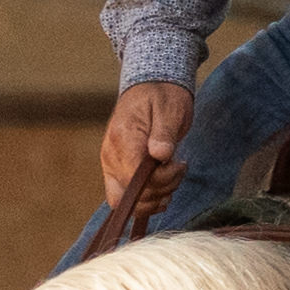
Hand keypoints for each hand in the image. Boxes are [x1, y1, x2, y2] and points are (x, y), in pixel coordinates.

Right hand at [100, 82, 189, 215]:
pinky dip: (148, 200)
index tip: (179, 164)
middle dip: (160, 190)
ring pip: (128, 202)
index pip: (134, 177)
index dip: (160, 179)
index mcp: (122, 138)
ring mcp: (111, 165)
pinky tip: (164, 186)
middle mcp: (110, 155)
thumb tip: (161, 155)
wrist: (150, 87)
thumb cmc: (162, 96)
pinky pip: (126, 198)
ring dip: (157, 197)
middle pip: (130, 195)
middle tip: (179, 168)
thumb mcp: (169, 108)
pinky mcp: (116, 171)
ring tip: (174, 174)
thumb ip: (164, 133)